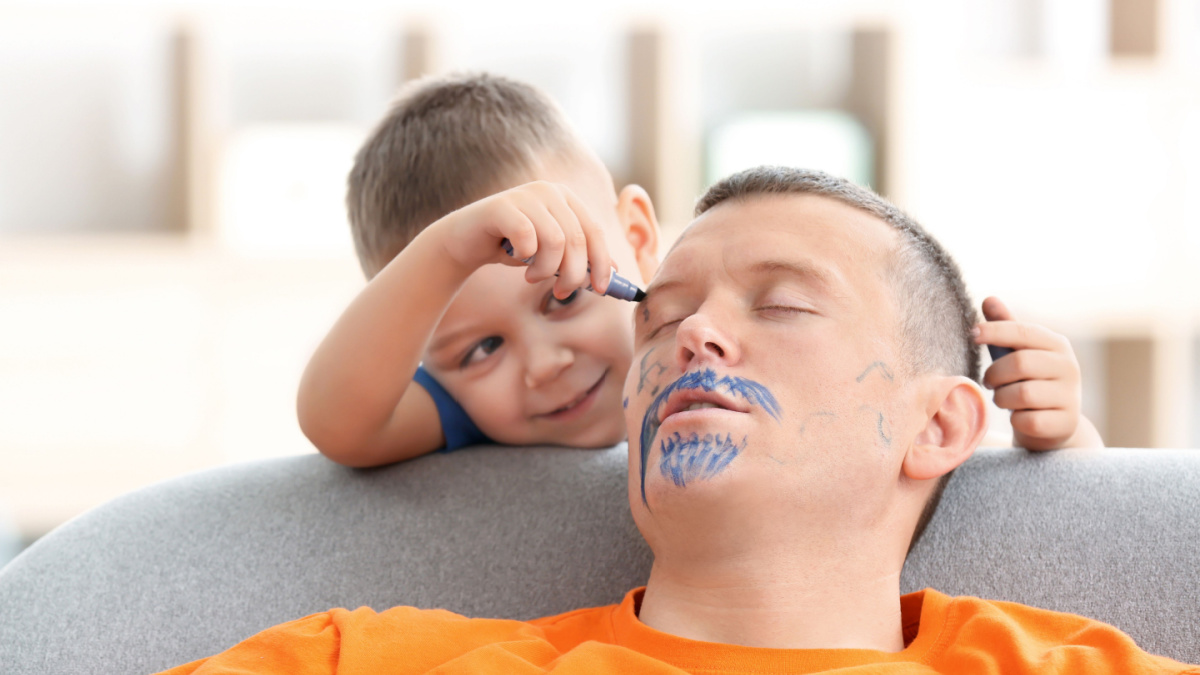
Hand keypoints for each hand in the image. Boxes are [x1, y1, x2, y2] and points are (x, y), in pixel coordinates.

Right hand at [434, 181, 612, 297]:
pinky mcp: (502, 205)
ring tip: (533, 276)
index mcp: (566, 199)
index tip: (600, 290)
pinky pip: (527, 236)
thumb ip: (582, 260)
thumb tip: (615, 273)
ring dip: (547, 269)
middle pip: (577, 238)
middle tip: (561, 292)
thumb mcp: (553, 256)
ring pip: (555, 240)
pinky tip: (516, 258)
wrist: (467, 242)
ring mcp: (525, 194)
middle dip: (573, 274)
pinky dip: (525, 256)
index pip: (594, 231)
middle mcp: (549, 191)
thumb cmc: (514, 248)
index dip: (601, 262)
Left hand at [974, 296, 1103, 450]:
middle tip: (988, 381)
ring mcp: (1071, 396)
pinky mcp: (1066, 423)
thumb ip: (1005, 328)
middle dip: (995, 374)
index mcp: (1057, 344)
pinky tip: (1020, 417)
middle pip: (1020, 363)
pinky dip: (1016, 420)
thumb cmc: (1029, 380)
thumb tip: (989, 299)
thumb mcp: (1017, 352)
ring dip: (1002, 398)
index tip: (972, 334)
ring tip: (1004, 399)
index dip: (995, 331)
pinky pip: (1028, 420)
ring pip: (1021, 394)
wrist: (1053, 424)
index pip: (1023, 331)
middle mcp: (1069, 367)